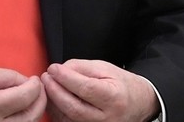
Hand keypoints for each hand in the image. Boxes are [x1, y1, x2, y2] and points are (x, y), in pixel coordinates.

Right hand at [0, 66, 46, 121]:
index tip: (35, 78)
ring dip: (33, 113)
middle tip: (38, 88)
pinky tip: (19, 111)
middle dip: (40, 100)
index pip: (26, 97)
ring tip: (29, 99)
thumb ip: (5, 77)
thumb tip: (26, 81)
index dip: (35, 85)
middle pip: (31, 117)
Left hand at [41, 59, 158, 121]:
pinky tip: (52, 99)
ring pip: (68, 119)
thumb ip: (81, 67)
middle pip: (74, 107)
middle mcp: (107, 118)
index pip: (86, 88)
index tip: (53, 68)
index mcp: (114, 97)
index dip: (66, 78)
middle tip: (45, 77)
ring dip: (52, 102)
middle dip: (55, 90)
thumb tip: (60, 70)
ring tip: (46, 86)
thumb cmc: (120, 84)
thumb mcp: (105, 68)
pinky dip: (56, 112)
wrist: (137, 104)